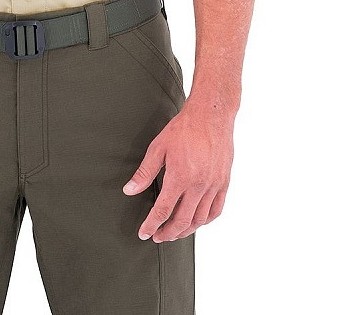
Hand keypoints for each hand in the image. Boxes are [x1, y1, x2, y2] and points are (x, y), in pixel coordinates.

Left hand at [122, 100, 233, 241]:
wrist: (211, 115)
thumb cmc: (183, 129)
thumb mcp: (158, 148)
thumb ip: (145, 172)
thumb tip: (129, 190)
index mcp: (180, 177)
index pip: (163, 210)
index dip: (151, 225)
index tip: (144, 233)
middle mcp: (199, 185)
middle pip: (183, 221)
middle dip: (168, 233)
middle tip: (158, 237)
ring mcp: (214, 185)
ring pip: (200, 219)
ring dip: (186, 230)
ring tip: (174, 232)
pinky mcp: (224, 182)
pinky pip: (216, 210)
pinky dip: (205, 220)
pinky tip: (196, 221)